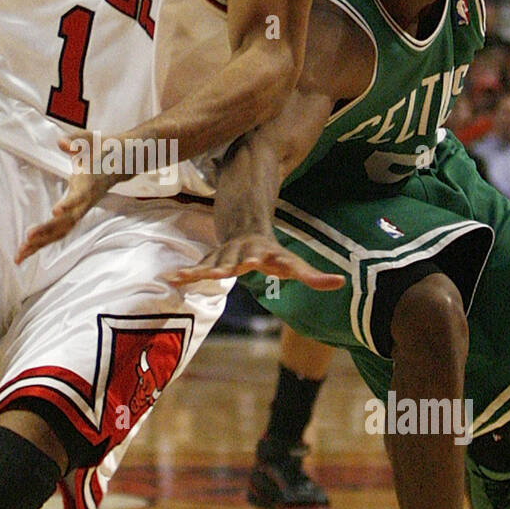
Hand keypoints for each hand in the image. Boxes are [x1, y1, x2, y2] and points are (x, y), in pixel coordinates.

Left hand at [14, 133, 115, 262]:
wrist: (121, 162)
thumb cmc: (102, 150)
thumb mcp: (91, 140)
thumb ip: (76, 141)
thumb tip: (62, 143)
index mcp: (89, 184)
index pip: (79, 197)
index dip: (69, 204)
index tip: (56, 211)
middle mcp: (85, 202)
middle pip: (66, 222)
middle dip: (47, 232)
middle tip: (27, 239)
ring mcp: (80, 210)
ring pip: (61, 232)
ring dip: (40, 244)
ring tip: (20, 256)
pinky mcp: (75, 215)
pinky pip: (59, 232)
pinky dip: (43, 242)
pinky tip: (27, 250)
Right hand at [163, 232, 344, 289]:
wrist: (242, 226)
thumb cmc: (270, 254)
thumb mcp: (292, 264)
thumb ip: (314, 276)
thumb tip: (341, 282)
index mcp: (267, 253)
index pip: (273, 258)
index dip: (268, 259)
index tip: (260, 261)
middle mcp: (245, 252)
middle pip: (237, 260)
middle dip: (230, 264)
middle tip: (223, 272)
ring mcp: (226, 254)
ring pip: (214, 261)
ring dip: (203, 269)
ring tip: (191, 276)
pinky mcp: (211, 259)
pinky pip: (198, 267)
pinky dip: (186, 274)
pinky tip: (169, 279)